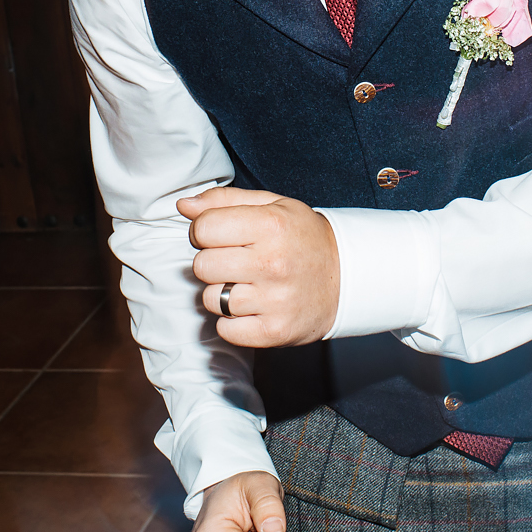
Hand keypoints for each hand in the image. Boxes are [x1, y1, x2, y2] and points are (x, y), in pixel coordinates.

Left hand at [182, 187, 339, 347]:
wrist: (347, 278)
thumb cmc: (302, 238)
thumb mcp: (272, 205)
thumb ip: (225, 201)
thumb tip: (183, 205)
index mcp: (271, 225)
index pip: (203, 228)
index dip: (205, 231)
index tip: (222, 235)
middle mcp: (272, 263)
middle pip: (201, 265)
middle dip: (213, 262)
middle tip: (235, 261)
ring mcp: (274, 301)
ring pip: (210, 299)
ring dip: (221, 293)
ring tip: (245, 284)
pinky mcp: (275, 331)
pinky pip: (225, 330)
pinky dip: (231, 322)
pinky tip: (251, 307)